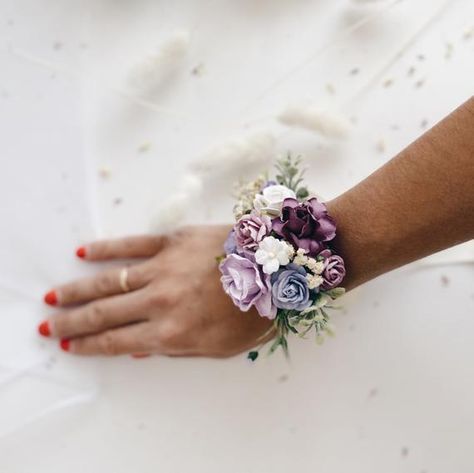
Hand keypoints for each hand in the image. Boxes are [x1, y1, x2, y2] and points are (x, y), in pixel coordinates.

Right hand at [39, 226, 273, 357]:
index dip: (89, 345)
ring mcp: (163, 268)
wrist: (277, 266)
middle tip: (49, 325)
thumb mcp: (219, 347)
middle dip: (72, 322)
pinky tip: (83, 253)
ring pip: (109, 281)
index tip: (69, 346)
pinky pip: (131, 245)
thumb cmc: (253, 312)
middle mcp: (161, 301)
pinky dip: (105, 249)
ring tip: (52, 296)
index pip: (118, 341)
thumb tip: (137, 349)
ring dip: (77, 290)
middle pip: (104, 314)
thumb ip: (176, 349)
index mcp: (174, 332)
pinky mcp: (172, 241)